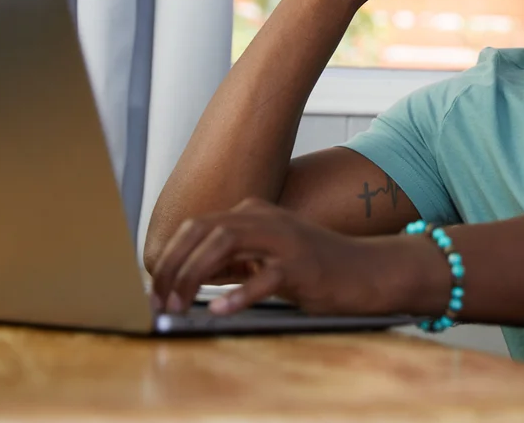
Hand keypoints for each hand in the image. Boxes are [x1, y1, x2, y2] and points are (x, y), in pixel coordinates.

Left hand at [148, 198, 446, 316]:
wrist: (367, 270)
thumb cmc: (316, 267)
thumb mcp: (266, 257)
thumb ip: (232, 259)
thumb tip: (188, 276)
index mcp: (254, 213)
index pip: (196, 225)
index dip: (170, 256)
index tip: (156, 286)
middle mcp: (266, 218)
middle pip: (203, 230)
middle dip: (173, 265)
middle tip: (160, 299)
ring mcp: (285, 238)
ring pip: (224, 244)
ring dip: (194, 276)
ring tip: (180, 303)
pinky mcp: (303, 264)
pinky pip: (265, 277)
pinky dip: (239, 293)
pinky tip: (221, 309)